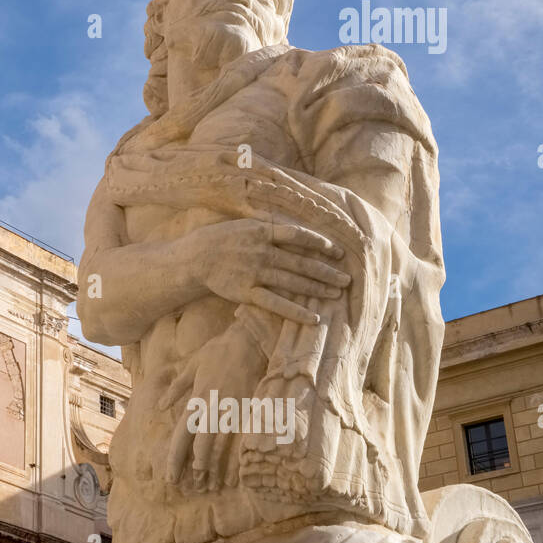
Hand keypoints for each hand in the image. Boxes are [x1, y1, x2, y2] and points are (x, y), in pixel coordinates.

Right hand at [178, 218, 348, 324]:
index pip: (299, 236)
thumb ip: (271, 229)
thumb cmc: (223, 239)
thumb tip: (299, 232)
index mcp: (262, 232)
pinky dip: (296, 311)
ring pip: (293, 282)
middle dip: (327, 271)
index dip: (320, 243)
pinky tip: (313, 317)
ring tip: (336, 294)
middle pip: (301, 262)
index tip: (338, 251)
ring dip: (317, 289)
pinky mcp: (246, 293)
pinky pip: (276, 303)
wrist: (195, 257)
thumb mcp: (246, 225)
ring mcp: (254, 273)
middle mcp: (262, 252)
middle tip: (347, 279)